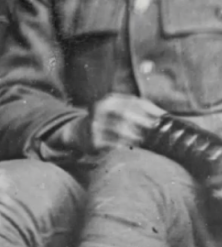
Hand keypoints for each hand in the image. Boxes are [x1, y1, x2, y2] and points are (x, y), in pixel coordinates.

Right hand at [51, 93, 165, 153]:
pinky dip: (126, 146)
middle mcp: (98, 110)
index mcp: (108, 100)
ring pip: (121, 131)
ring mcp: (94, 125)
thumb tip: (166, 116)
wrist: (80, 133)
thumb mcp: (120, 108)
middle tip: (155, 130)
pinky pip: (114, 144)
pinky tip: (130, 147)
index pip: (132, 102)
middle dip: (143, 122)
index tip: (163, 118)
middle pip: (125, 114)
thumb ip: (141, 108)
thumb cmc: (109, 120)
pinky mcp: (94, 141)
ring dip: (136, 136)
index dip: (149, 109)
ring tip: (143, 140)